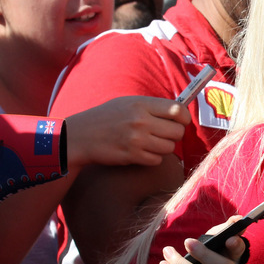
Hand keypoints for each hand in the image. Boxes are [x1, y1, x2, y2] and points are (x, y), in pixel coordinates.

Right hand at [66, 96, 189, 166]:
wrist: (80, 135)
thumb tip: (180, 112)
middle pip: (177, 131)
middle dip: (174, 134)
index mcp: (141, 104)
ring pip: (169, 147)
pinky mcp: (132, 156)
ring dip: (163, 147)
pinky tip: (140, 151)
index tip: (180, 121)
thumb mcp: (127, 103)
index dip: (183, 118)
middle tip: (163, 134)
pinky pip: (156, 160)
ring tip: (149, 142)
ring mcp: (137, 139)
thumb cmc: (106, 117)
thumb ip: (152, 107)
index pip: (177, 110)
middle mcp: (141, 121)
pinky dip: (152, 158)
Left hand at [159, 216, 247, 263]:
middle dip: (203, 254)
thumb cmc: (213, 248)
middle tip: (187, 241)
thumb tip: (237, 219)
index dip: (236, 246)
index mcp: (234, 255)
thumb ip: (226, 227)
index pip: (239, 251)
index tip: (229, 239)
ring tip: (167, 251)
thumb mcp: (219, 236)